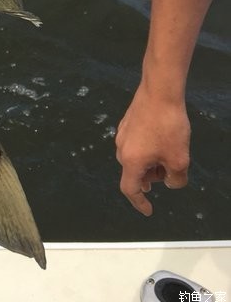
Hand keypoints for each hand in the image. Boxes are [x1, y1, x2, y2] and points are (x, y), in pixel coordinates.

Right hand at [115, 82, 189, 215]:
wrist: (160, 90)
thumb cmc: (168, 127)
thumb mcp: (179, 159)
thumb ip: (175, 179)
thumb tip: (169, 181)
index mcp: (131, 161)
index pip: (130, 189)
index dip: (139, 203)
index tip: (149, 210)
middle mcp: (122, 148)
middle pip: (134, 172)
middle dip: (151, 178)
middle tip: (169, 172)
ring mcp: (123, 132)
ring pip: (135, 157)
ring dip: (151, 163)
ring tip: (169, 153)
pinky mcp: (128, 121)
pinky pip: (136, 143)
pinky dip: (148, 149)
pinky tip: (163, 138)